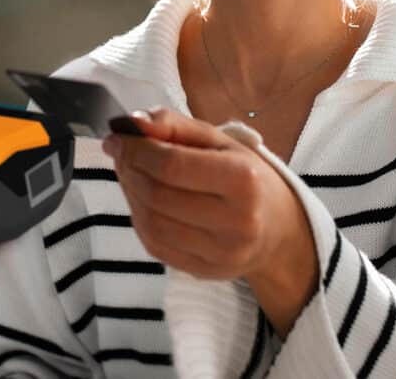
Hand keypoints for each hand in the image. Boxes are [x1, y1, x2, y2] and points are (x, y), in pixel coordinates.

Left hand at [101, 108, 306, 282]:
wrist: (278, 228)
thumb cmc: (245, 176)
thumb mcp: (220, 140)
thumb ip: (175, 126)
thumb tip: (133, 123)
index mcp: (243, 179)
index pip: (172, 165)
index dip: (136, 150)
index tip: (117, 137)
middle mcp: (237, 221)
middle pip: (158, 195)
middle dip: (129, 170)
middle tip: (120, 154)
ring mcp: (221, 253)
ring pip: (152, 223)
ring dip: (129, 195)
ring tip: (129, 175)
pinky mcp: (206, 271)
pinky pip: (156, 245)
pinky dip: (139, 219)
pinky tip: (141, 201)